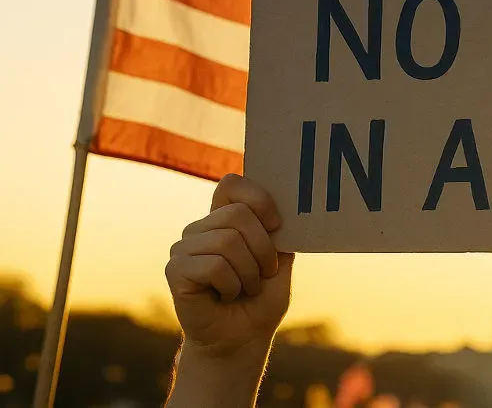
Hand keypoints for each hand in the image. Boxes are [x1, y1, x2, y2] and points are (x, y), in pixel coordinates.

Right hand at [165, 173, 292, 360]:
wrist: (242, 338)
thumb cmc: (261, 298)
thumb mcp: (281, 260)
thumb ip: (278, 232)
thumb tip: (284, 208)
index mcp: (225, 219)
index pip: (231, 184)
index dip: (258, 198)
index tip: (276, 224)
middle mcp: (201, 228)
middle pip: (238, 214)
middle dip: (263, 248)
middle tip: (264, 273)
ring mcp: (184, 247)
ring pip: (227, 241)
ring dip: (249, 272)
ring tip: (245, 287)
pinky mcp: (175, 270)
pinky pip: (214, 265)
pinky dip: (231, 285)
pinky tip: (226, 295)